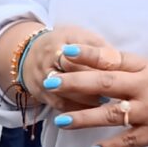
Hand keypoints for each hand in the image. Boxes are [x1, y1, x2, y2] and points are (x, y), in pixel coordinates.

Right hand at [0, 21, 116, 102]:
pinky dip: (77, 109)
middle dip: (92, 84)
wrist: (29, 53)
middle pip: (69, 75)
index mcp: (60, 41)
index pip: (78, 55)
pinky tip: (91, 111)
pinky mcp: (40, 94)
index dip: (96, 65)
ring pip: (64, 94)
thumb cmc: (63, 43)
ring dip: (85, 99)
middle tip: (112, 91)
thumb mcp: (80, 35)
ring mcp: (41, 78)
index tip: (114, 72)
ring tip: (103, 101)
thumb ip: (98, 46)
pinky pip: (59, 105)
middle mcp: (47, 60)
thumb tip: (118, 61)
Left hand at [44, 51, 147, 146]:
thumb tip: (125, 68)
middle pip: (104, 82)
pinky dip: (111, 146)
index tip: (65, 52)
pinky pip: (129, 141)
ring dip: (83, 117)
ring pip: (111, 113)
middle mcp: (147, 87)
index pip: (114, 58)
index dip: (88, 55)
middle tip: (49, 82)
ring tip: (60, 121)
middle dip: (74, 83)